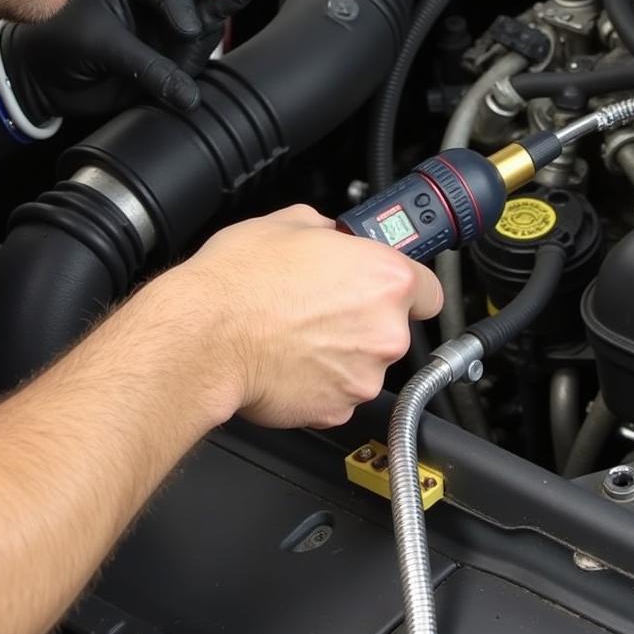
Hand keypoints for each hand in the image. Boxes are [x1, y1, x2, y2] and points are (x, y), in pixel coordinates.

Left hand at [4, 0, 282, 121]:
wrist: (43, 78)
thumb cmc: (56, 44)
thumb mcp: (97, 46)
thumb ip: (145, 66)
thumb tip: (186, 94)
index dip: (178, 2)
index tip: (183, 29)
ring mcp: (171, 20)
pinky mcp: (179, 49)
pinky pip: (208, 36)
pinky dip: (223, 26)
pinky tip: (240, 2)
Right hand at [170, 206, 443, 428]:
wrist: (203, 338)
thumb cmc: (238, 282)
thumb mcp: (286, 223)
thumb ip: (327, 230)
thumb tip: (329, 234)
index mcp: (384, 278)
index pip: (430, 289)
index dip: (405, 288)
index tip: (388, 290)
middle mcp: (385, 331)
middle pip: (394, 327)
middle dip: (363, 319)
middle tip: (321, 307)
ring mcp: (363, 376)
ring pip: (365, 362)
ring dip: (342, 352)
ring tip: (296, 334)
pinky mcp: (336, 409)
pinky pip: (337, 392)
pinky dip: (319, 381)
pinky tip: (288, 360)